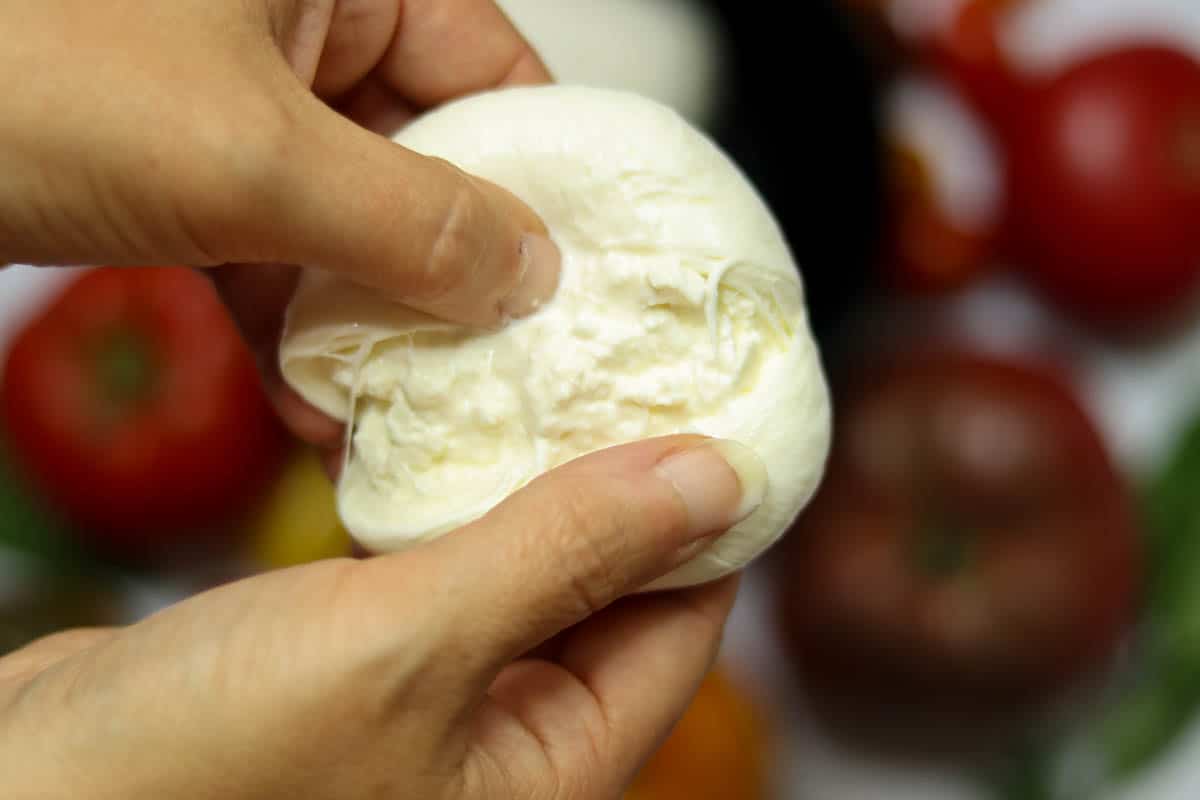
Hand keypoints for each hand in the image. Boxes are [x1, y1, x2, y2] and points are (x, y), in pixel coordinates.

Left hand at [0, 0, 561, 447]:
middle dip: (453, 270)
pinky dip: (294, 324)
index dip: (544, 178)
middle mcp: (297, 21)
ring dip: (373, 317)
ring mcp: (236, 95)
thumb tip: (527, 269)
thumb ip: (407, 218)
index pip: (495, 67)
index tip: (576, 276)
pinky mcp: (182, 164)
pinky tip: (317, 402)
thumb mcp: (245, 155)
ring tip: (409, 405)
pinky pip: (274, 245)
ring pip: (350, 215)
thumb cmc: (16, 71)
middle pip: (428, 155)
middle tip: (497, 360)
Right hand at [0, 436, 756, 798]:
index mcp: (550, 770)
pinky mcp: (359, 657)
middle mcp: (502, 741)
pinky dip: (451, 498)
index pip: (683, 630)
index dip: (711, 521)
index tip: (719, 413)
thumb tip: (713, 480)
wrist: (36, 791)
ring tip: (555, 376)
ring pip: (522, 570)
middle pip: (609, 593)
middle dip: (622, 488)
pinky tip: (448, 427)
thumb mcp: (413, 645)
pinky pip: (441, 565)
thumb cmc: (205, 768)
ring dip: (533, 481)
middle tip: (636, 370)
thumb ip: (564, 556)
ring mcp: (430, 698)